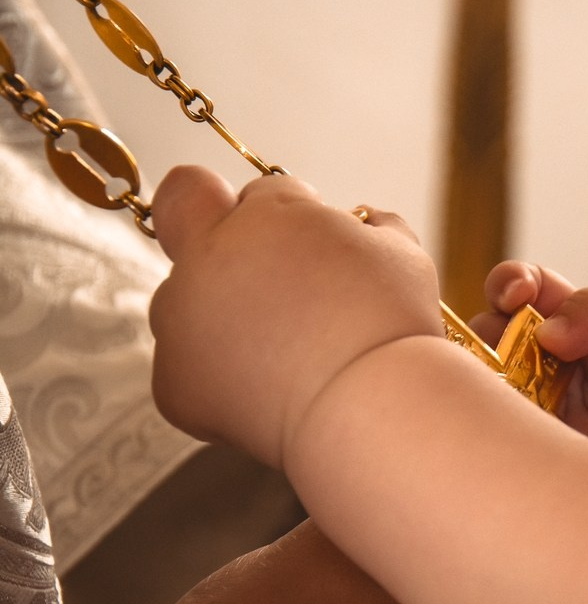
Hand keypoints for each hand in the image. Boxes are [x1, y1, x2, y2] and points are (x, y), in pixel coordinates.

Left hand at [149, 168, 442, 466]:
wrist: (369, 410)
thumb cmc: (390, 328)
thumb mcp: (400, 253)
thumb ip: (371, 227)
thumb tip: (367, 223)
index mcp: (261, 217)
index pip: (258, 193)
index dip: (283, 212)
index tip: (307, 241)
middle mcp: (204, 259)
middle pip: (193, 231)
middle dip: (226, 248)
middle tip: (275, 288)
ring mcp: (179, 322)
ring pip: (182, 303)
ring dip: (218, 315)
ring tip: (280, 353)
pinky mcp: (172, 383)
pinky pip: (185, 368)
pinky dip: (218, 378)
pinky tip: (265, 391)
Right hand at [473, 262, 587, 454]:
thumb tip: (548, 330)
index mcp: (566, 320)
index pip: (517, 291)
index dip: (507, 285)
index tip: (518, 294)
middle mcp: (544, 361)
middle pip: (486, 341)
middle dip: (484, 340)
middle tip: (504, 353)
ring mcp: (543, 408)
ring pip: (489, 393)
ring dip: (487, 389)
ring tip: (508, 393)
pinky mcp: (550, 453)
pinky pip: (513, 444)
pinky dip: (504, 436)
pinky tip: (515, 434)